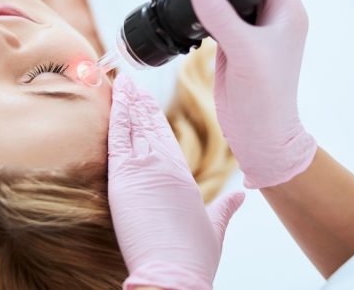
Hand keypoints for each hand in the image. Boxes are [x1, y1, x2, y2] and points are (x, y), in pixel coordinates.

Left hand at [108, 74, 243, 289]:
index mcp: (182, 175)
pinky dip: (115, 120)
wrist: (173, 273)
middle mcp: (163, 166)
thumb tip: (240, 197)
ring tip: (120, 85)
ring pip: (132, 128)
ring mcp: (142, 171)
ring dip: (125, 105)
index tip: (145, 97)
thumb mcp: (214, 226)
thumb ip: (226, 207)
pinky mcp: (123, 181)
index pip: (163, 135)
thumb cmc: (193, 255)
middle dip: (137, 102)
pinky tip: (112, 104)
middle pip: (147, 126)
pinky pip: (117, 142)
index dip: (152, 113)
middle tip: (128, 82)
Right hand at [189, 0, 316, 188]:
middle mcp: (272, 14)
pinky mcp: (234, 41)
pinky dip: (203, 1)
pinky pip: (219, 11)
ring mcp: (253, 27)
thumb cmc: (266, 99)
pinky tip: (186, 1)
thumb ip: (223, 18)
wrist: (260, 134)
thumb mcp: (245, 53)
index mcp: (287, 9)